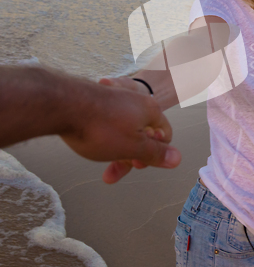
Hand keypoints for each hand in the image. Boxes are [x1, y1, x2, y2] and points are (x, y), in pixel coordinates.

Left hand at [60, 77, 180, 183]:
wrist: (62, 104)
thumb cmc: (100, 127)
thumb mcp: (132, 147)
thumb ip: (155, 153)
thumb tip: (178, 158)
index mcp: (151, 110)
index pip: (165, 134)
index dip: (155, 153)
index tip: (137, 163)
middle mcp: (137, 100)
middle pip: (143, 133)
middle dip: (132, 154)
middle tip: (116, 168)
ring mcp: (117, 98)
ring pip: (124, 128)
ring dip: (116, 147)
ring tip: (99, 157)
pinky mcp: (100, 98)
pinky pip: (109, 120)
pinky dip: (104, 134)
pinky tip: (91, 142)